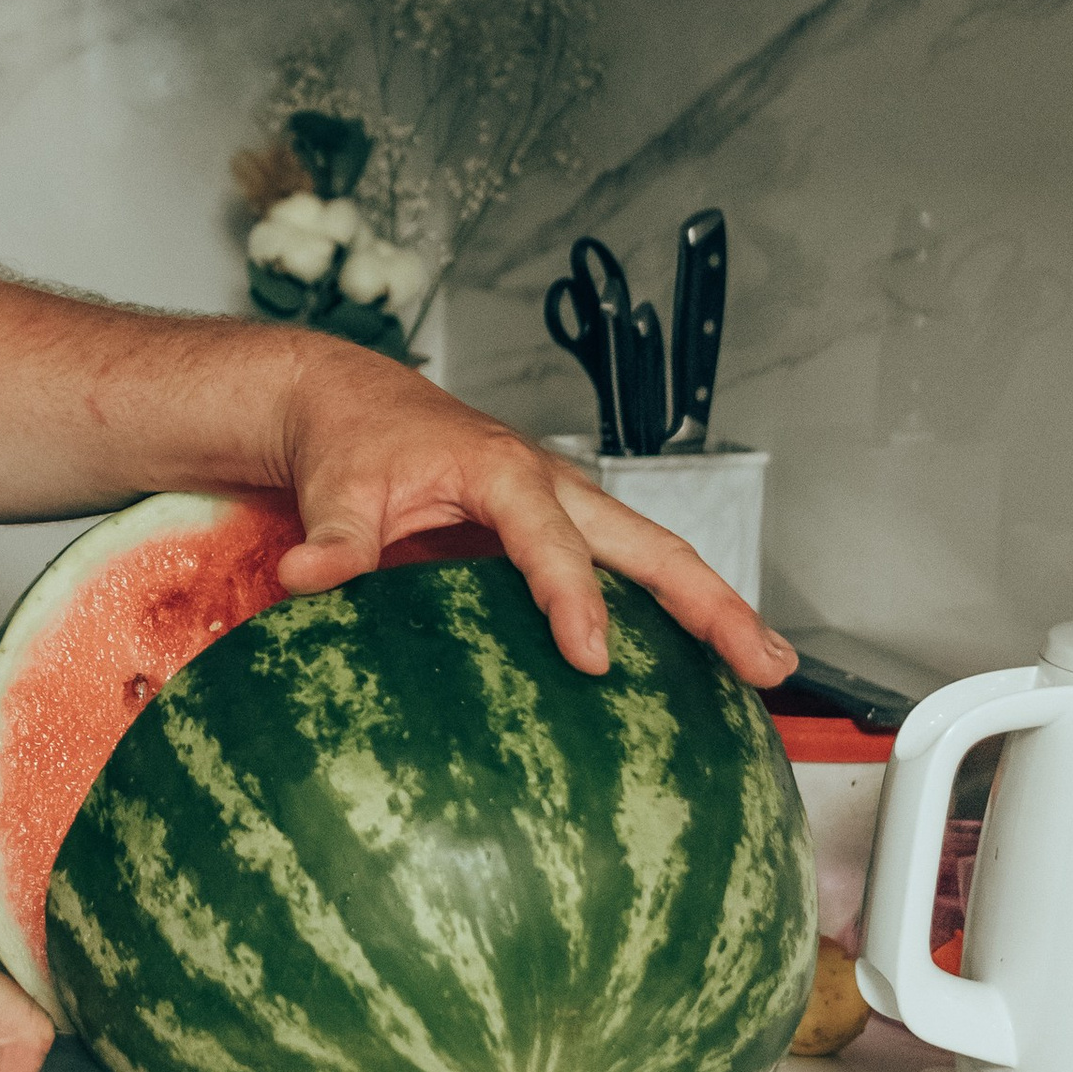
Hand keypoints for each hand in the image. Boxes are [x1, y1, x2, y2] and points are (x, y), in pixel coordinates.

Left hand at [276, 342, 794, 688]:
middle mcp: (552, 485)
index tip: (593, 658)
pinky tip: (702, 664)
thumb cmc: (353, 440)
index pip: (549, 542)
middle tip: (763, 662)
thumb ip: (332, 539)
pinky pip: (631, 570)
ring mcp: (567, 507)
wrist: (352, 403)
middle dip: (712, 603)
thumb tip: (304, 579)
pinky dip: (675, 611)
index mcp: (502, 470)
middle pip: (651, 545)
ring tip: (767, 668)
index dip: (573, 599)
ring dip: (714, 608)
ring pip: (657, 557)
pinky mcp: (562, 530)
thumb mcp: (336, 487)